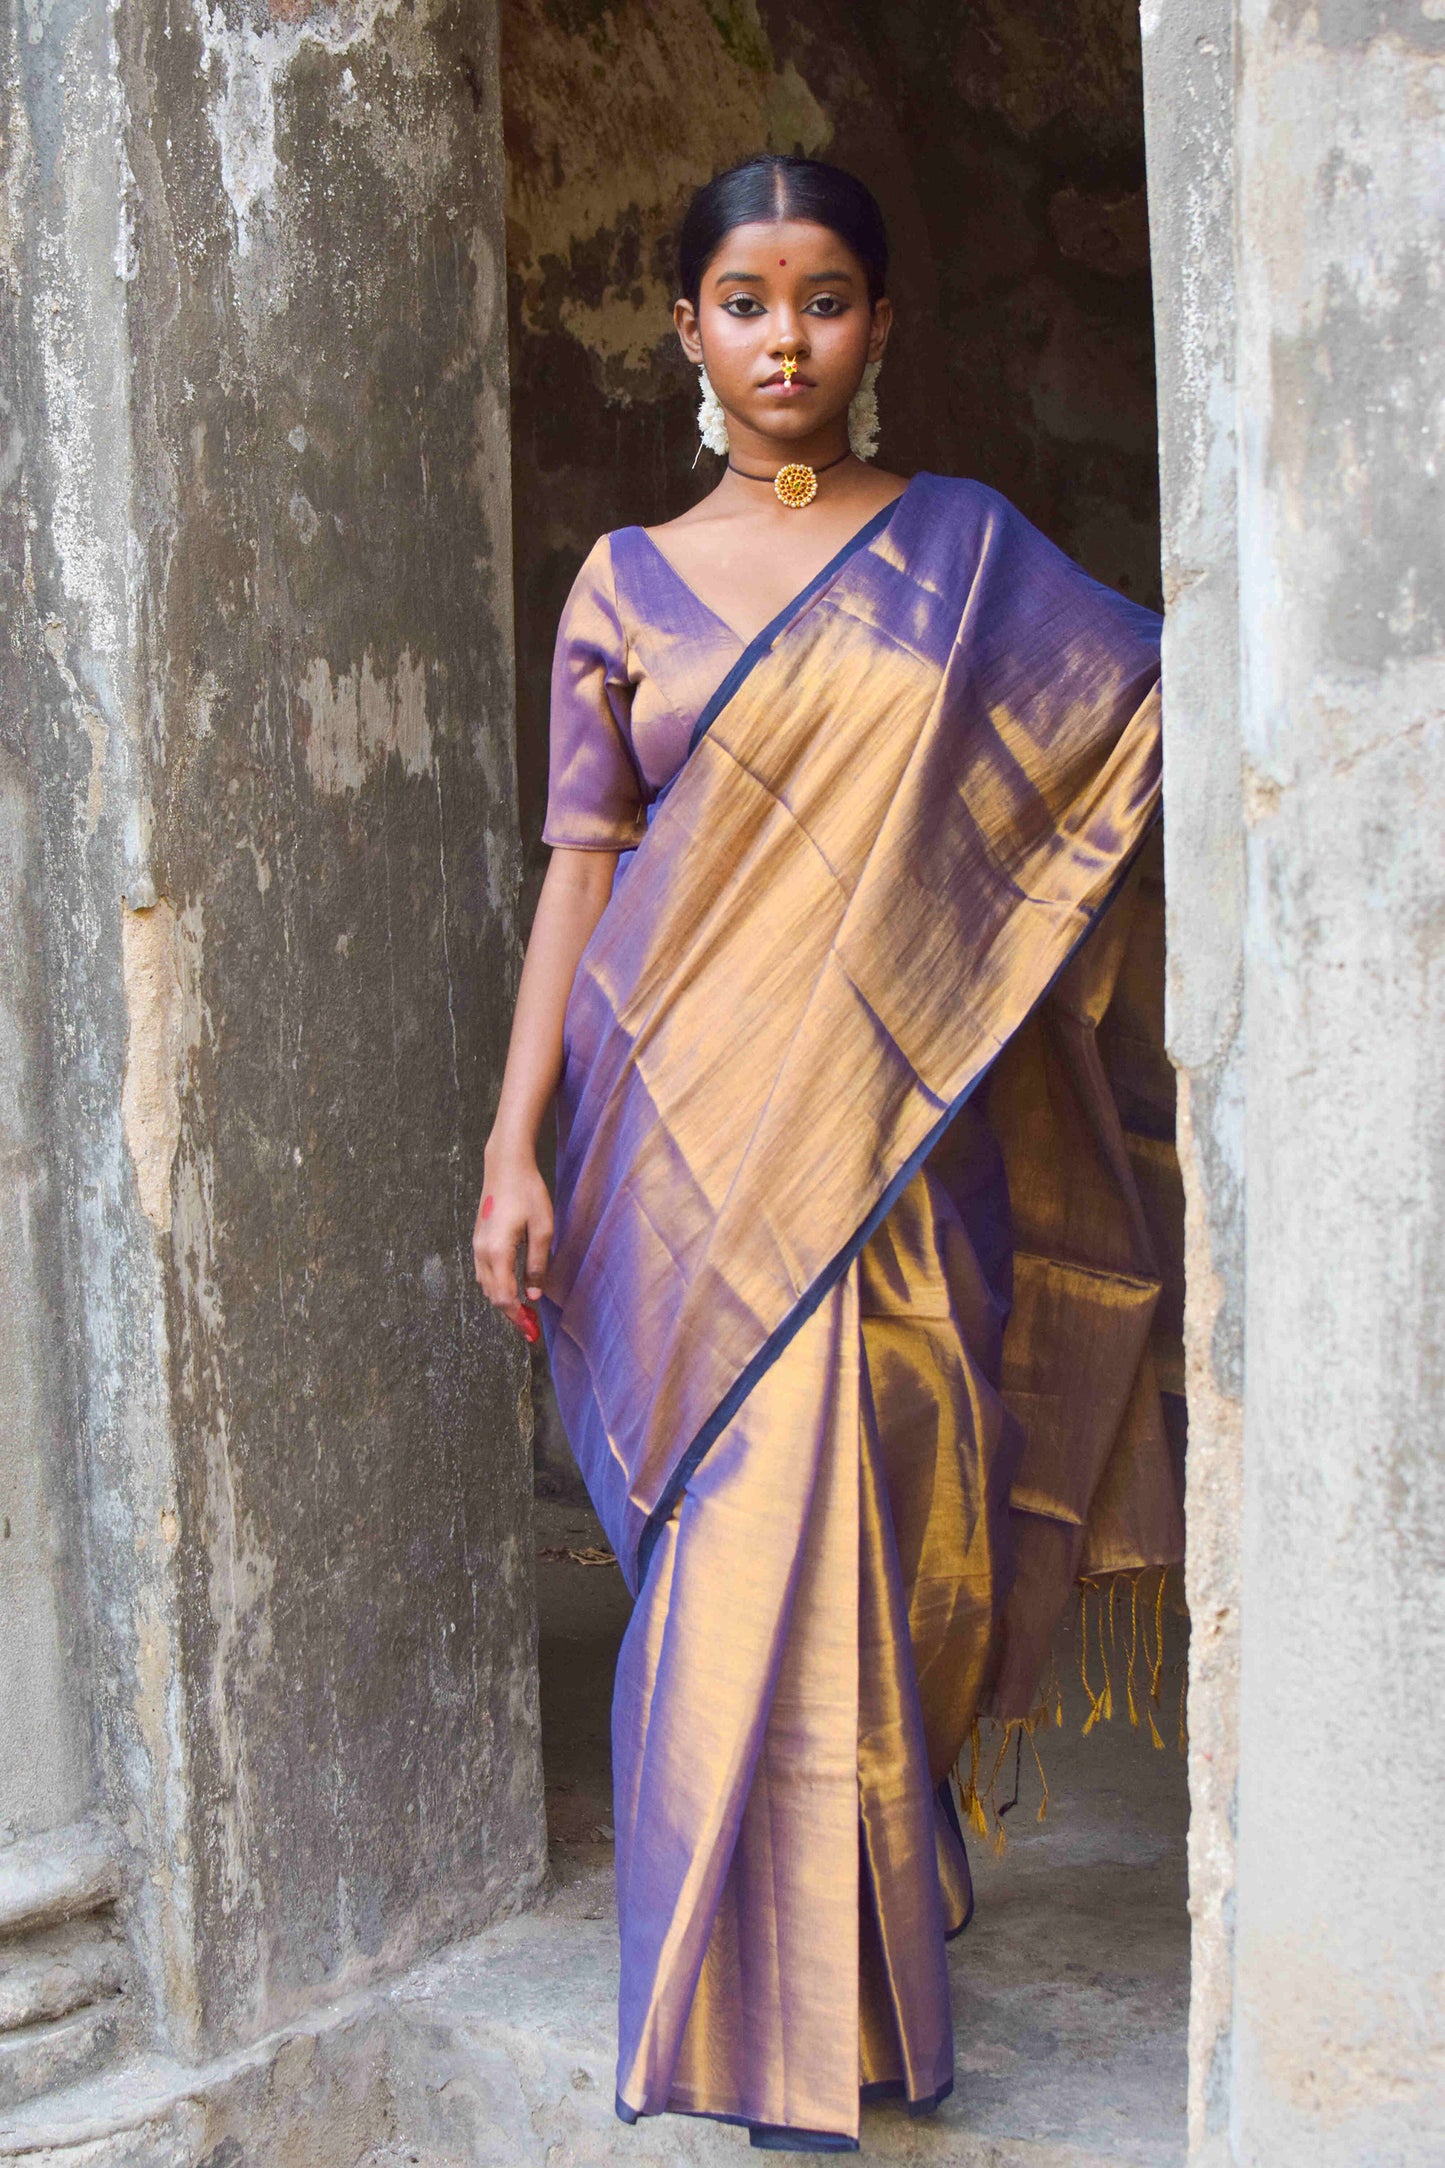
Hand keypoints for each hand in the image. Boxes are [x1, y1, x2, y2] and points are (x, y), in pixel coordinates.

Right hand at [473, 1147, 553, 1342]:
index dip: (517, 1316)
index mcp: (497, 1252)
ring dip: (503, 1300)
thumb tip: (534, 1294)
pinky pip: (484, 1272)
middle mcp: (482, 1252)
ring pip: (486, 1285)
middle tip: (530, 1325)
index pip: (504, 1297)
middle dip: (510, 1313)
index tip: (531, 1330)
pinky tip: (512, 1286)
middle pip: (493, 1295)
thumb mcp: (543, 1230)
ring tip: (524, 1309)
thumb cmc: (527, 1193)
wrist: (506, 1166)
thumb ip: (537, 1264)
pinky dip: (497, 1285)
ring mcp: (477, 1245)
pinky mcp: (479, 1239)